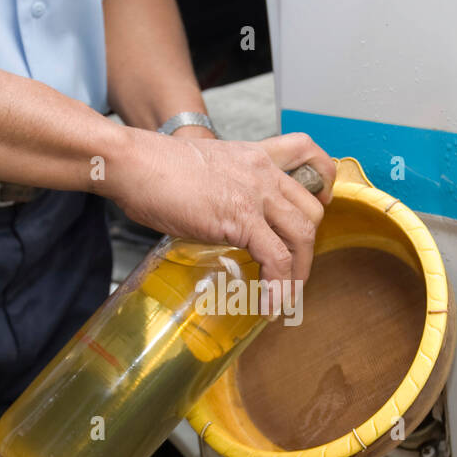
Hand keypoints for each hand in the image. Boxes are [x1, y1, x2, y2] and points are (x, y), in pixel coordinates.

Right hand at [107, 129, 336, 289]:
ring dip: (299, 273)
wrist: (134, 163)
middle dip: (309, 246)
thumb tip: (223, 222)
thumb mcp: (204, 170)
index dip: (322, 180)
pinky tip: (270, 305)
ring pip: (302, 236)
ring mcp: (255, 195)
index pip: (307, 152)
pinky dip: (279, 287)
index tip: (318, 204)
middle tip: (294, 269)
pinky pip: (276, 259)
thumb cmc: (155, 169)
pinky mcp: (241, 219)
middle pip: (311, 208)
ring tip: (286, 297)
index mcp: (254, 155)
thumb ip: (225, 190)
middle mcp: (262, 172)